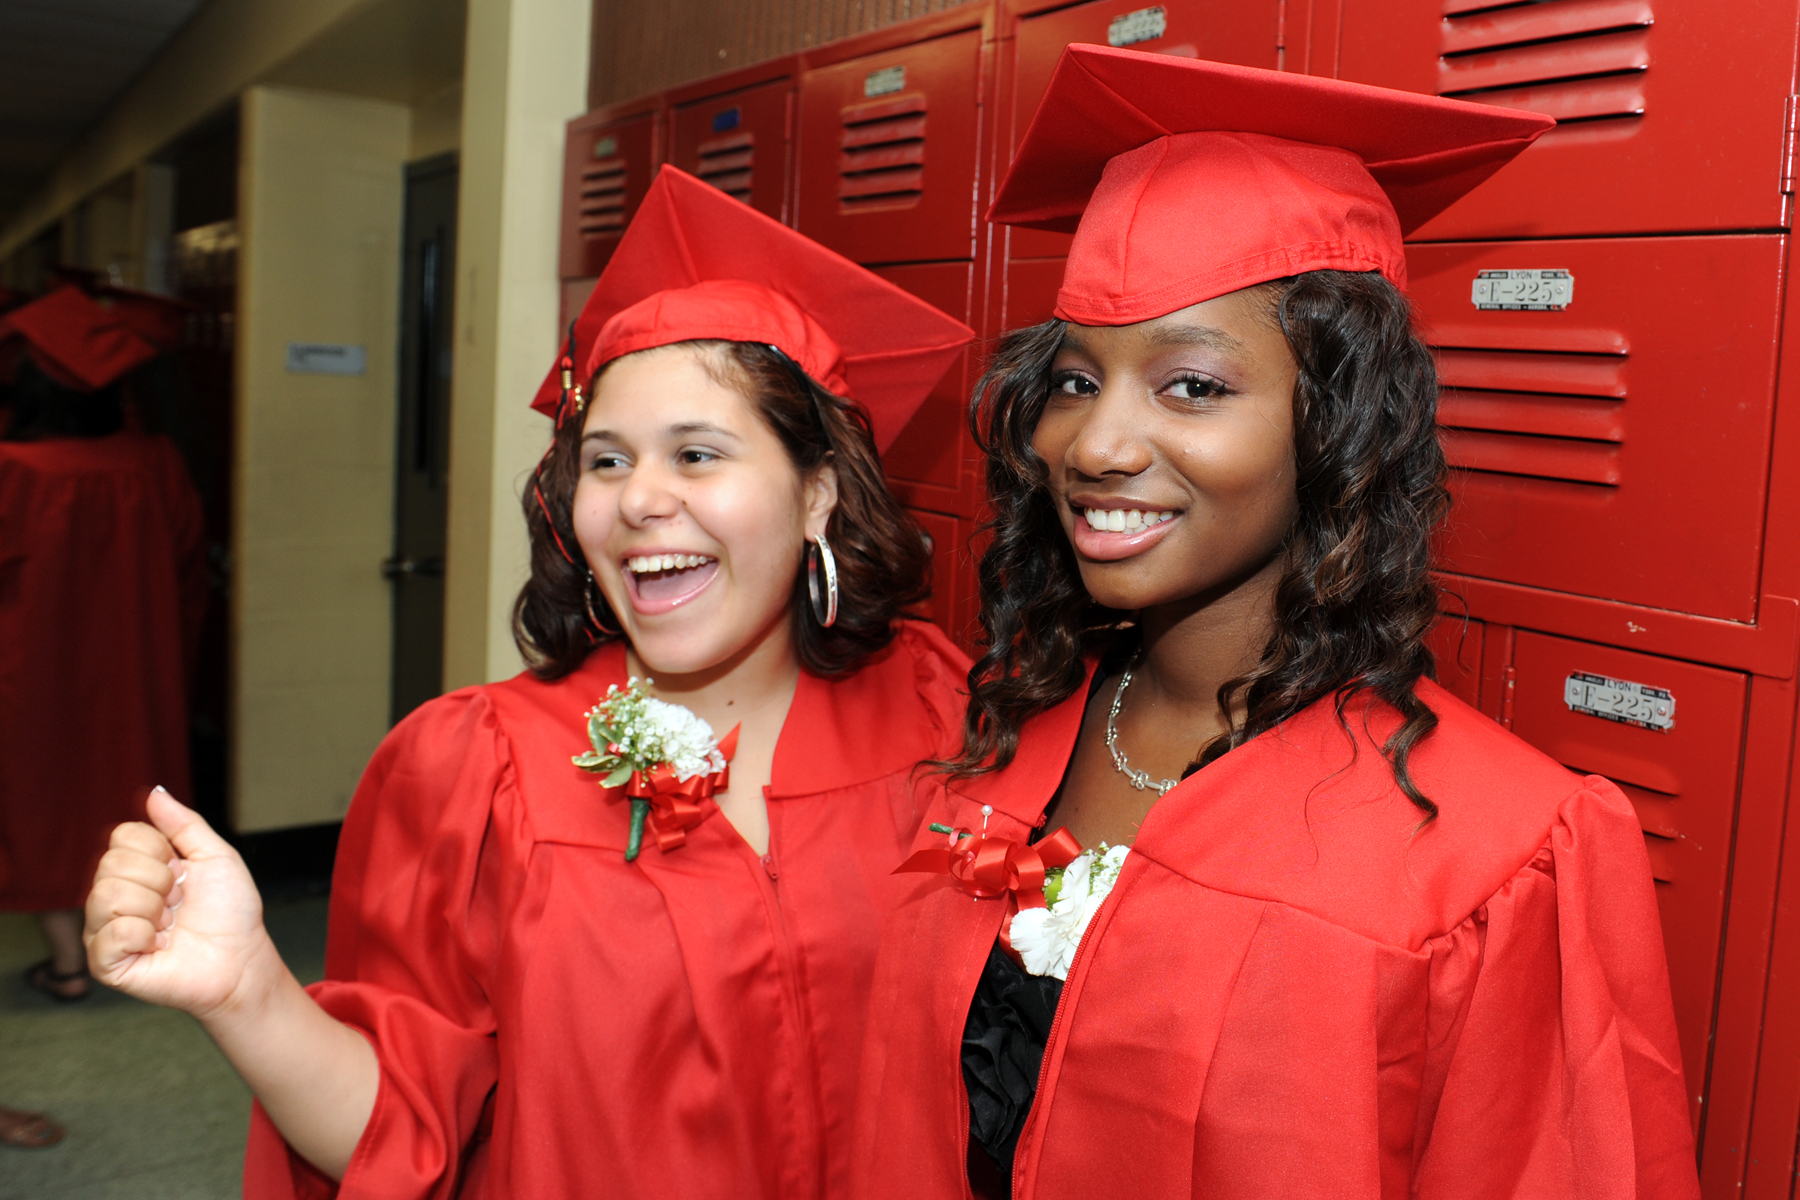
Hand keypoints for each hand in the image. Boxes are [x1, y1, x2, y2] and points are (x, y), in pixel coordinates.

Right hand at [85, 788, 281, 1019]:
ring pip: (107, 894)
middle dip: (160, 881)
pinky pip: (112, 932)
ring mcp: (106, 929)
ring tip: (169, 925)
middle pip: (112, 862)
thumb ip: (183, 824)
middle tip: (179, 903)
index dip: (161, 851)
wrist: (241, 960)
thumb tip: (154, 792)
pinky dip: (145, 936)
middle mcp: (115, 895)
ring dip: (153, 908)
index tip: (184, 873)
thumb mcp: (215, 856)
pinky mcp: (106, 963)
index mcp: (137, 868)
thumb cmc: (231, 912)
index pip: (123, 835)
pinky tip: (158, 945)